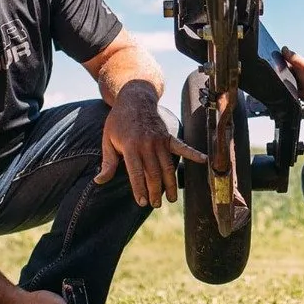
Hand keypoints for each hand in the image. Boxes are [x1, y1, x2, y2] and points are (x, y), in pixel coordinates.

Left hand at [95, 84, 206, 207]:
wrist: (134, 99)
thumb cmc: (118, 121)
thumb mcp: (107, 140)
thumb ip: (107, 162)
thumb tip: (99, 181)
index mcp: (130, 146)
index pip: (136, 173)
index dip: (139, 189)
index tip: (142, 202)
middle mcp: (147, 144)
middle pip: (154, 173)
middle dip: (155, 191)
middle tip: (155, 204)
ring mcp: (160, 140)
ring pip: (167, 166)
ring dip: (170, 184)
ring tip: (171, 198)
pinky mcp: (168, 136)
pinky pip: (182, 147)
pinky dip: (194, 153)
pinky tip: (204, 160)